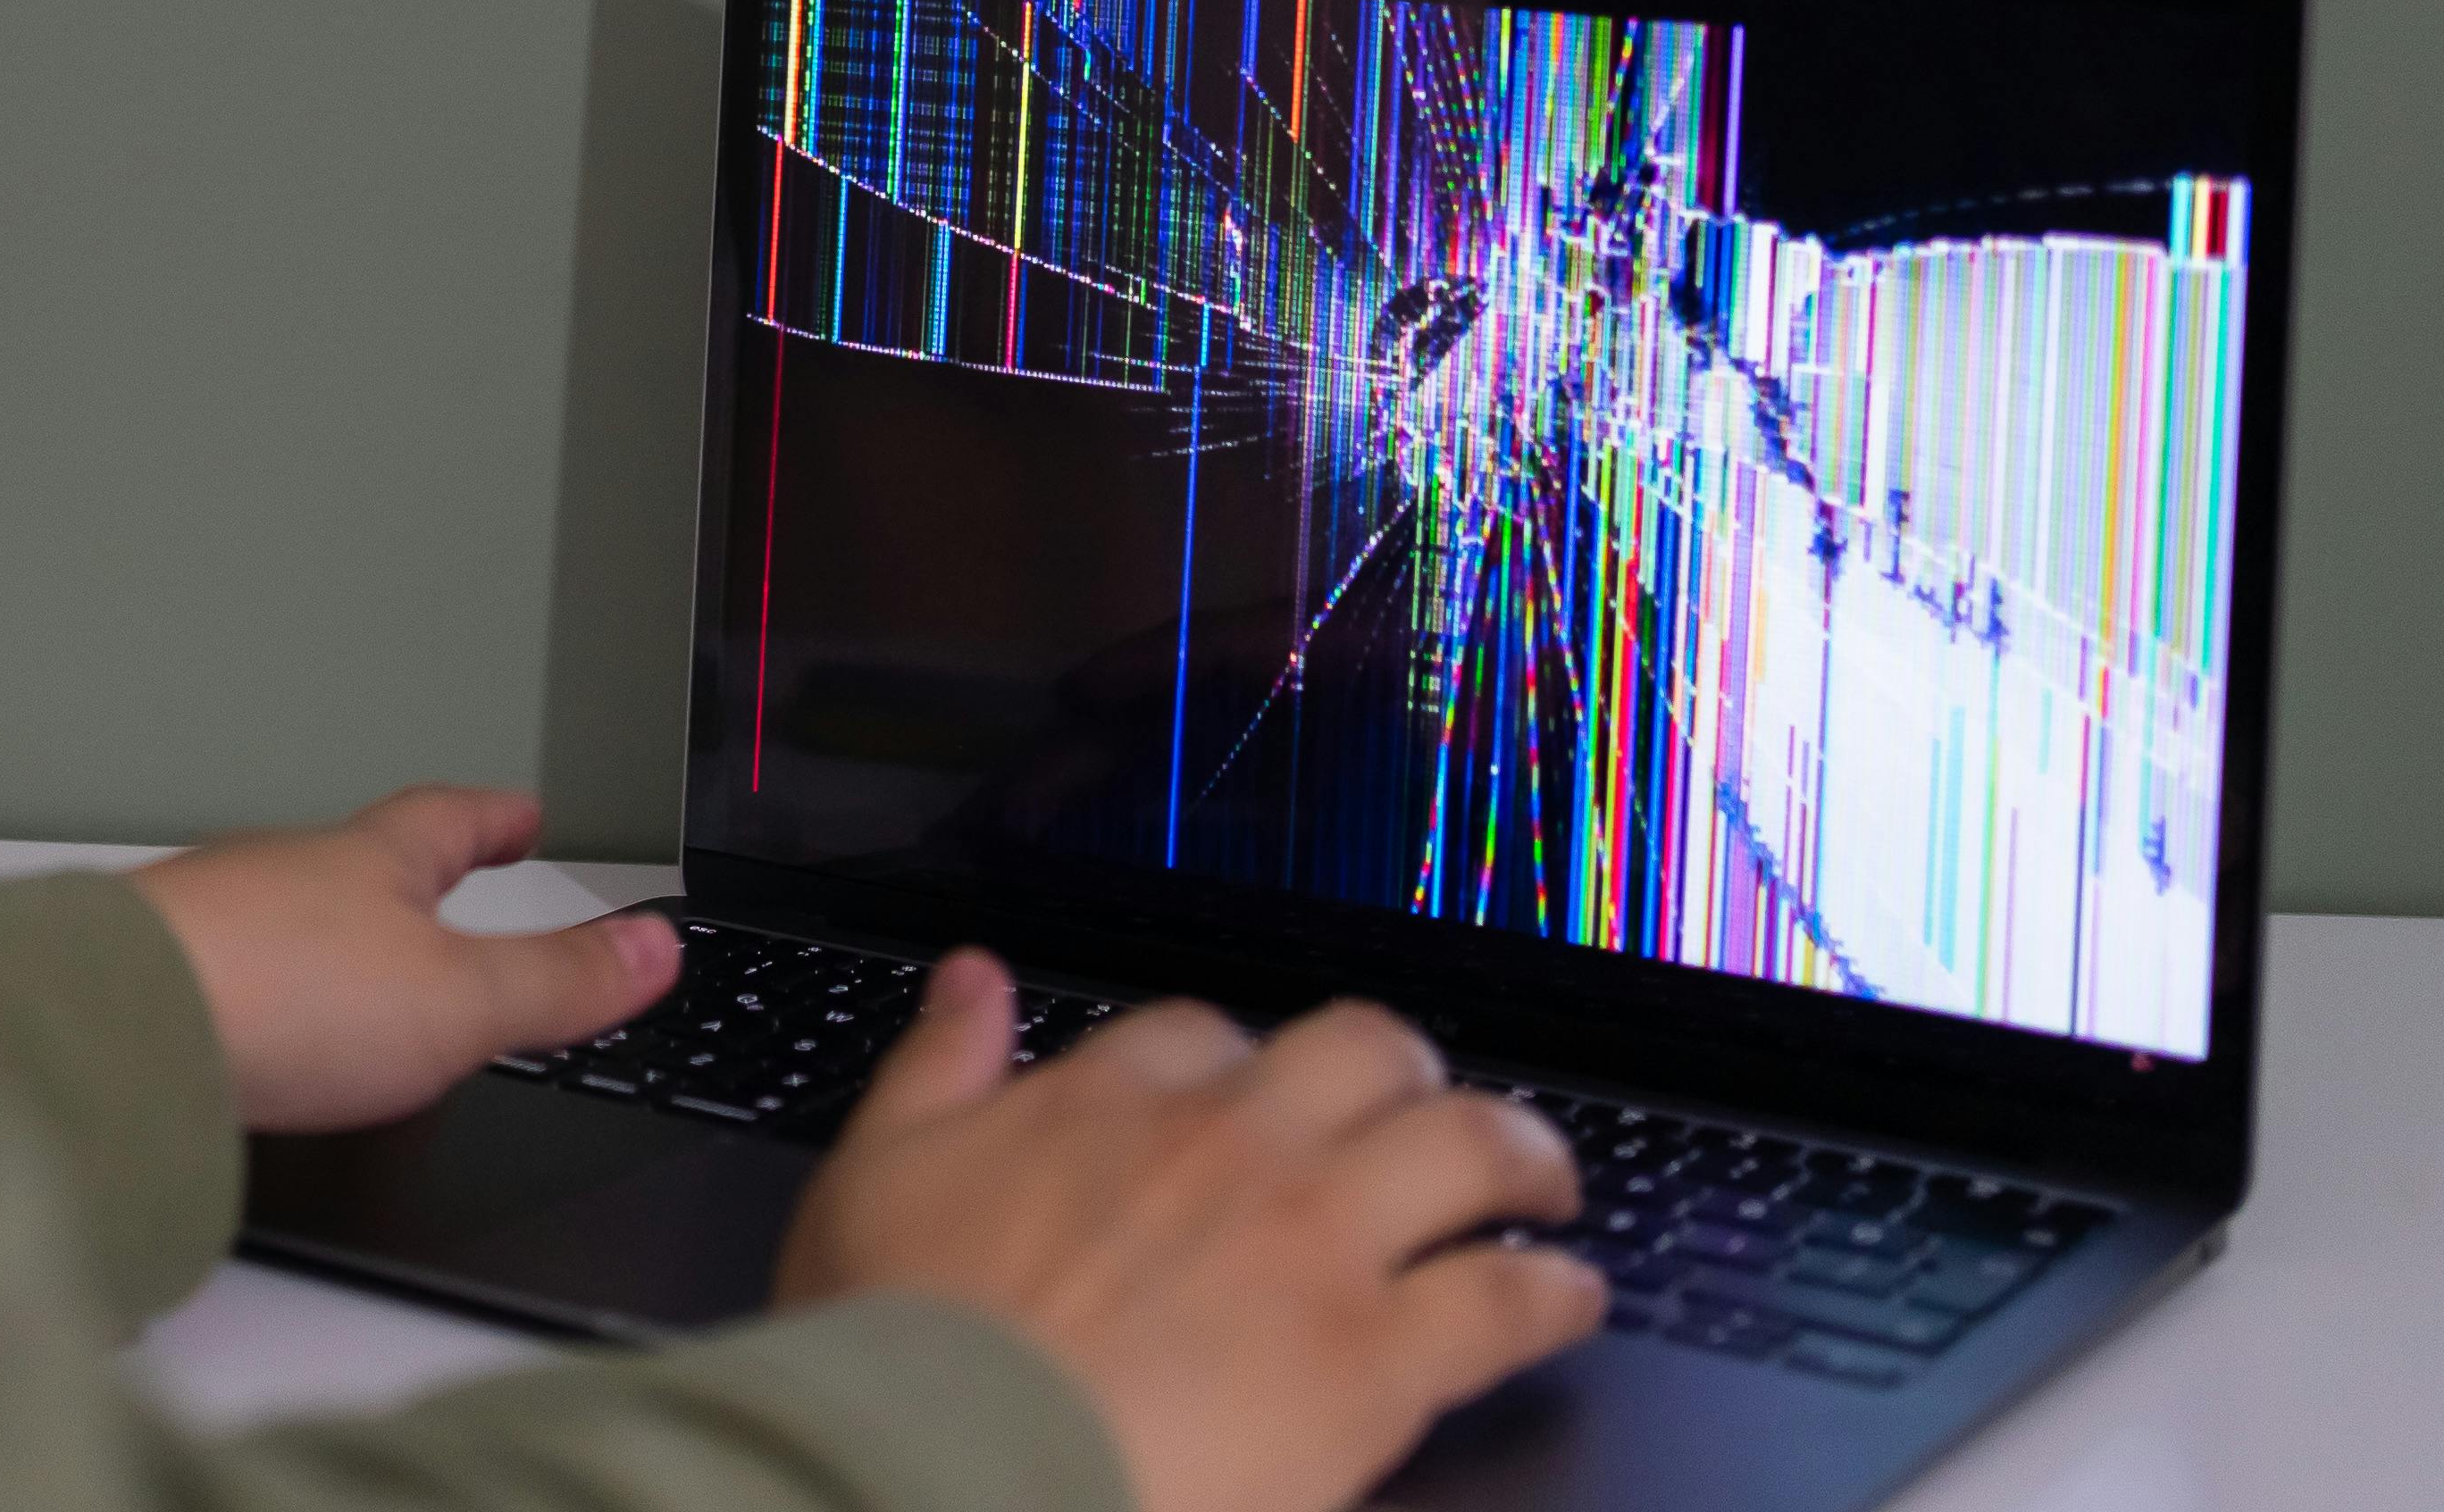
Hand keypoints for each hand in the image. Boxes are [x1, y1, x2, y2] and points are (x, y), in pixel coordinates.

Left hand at [129, 786, 677, 1132]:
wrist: (116, 1028)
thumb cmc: (279, 994)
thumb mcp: (459, 1000)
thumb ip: (557, 982)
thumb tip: (655, 948)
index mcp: (371, 862)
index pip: (452, 819)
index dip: (496, 818)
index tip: (525, 812)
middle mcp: (284, 873)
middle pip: (360, 857)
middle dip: (408, 867)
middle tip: (446, 873)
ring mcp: (210, 922)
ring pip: (286, 909)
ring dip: (328, 927)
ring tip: (356, 957)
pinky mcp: (153, 982)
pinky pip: (227, 968)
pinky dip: (261, 986)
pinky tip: (260, 1029)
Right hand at [776, 950, 1601, 1511]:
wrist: (951, 1470)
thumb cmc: (901, 1348)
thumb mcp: (873, 1173)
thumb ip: (935, 1064)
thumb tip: (969, 979)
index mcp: (1112, 1102)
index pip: (1205, 1035)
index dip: (1239, 1062)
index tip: (1252, 1093)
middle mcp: (1232, 1147)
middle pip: (1366, 1054)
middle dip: (1409, 1073)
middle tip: (1430, 1107)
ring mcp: (1317, 1245)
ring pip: (1466, 1147)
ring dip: (1522, 1154)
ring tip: (1548, 1181)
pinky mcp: (1377, 1360)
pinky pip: (1504, 1299)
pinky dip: (1553, 1292)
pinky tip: (1570, 1297)